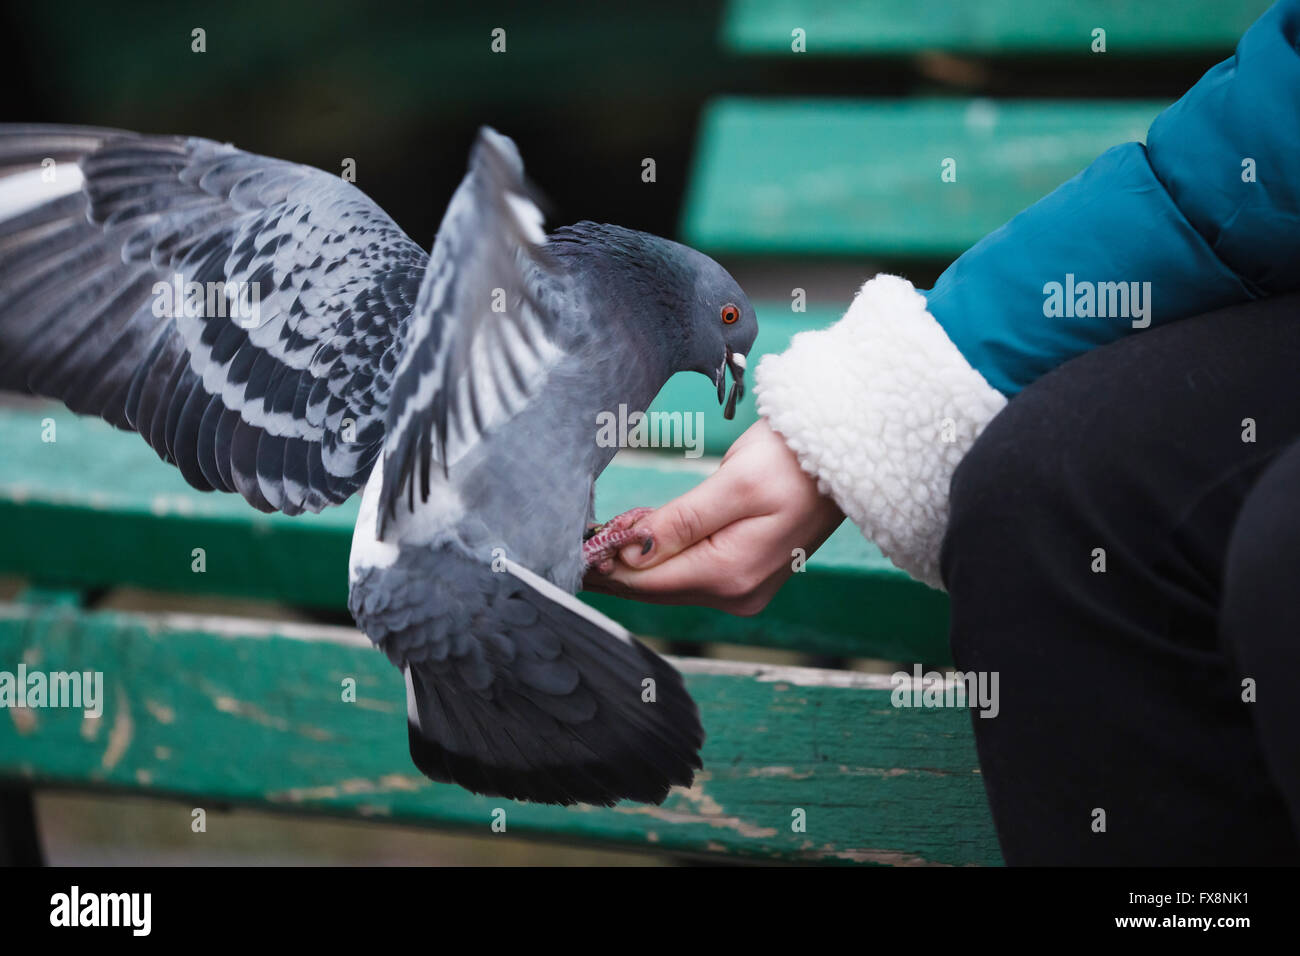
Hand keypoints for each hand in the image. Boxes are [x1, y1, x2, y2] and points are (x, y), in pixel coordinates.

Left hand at [583, 419, 844, 615]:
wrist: (847, 458)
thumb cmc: (795, 460)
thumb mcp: (734, 482)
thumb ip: (680, 521)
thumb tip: (630, 552)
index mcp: (730, 574)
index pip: (646, 581)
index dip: (604, 565)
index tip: (570, 546)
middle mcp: (737, 595)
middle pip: (654, 587)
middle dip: (614, 564)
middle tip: (579, 536)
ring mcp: (743, 590)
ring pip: (670, 582)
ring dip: (636, 560)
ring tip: (604, 532)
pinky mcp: (746, 577)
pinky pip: (690, 573)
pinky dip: (662, 557)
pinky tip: (643, 534)